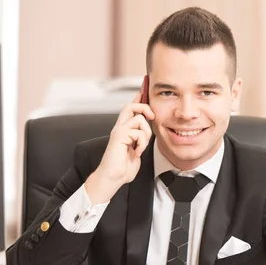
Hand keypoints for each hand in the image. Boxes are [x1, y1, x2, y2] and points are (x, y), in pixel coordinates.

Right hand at [85, 89, 154, 203]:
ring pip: (140, 119)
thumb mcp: (137, 150)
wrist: (113, 178)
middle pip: (131, 105)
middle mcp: (120, 128)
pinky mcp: (119, 136)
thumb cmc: (124, 168)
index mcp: (124, 130)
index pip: (130, 109)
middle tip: (152, 117)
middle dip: (144, 107)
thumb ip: (141, 139)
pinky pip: (139, 133)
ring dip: (146, 135)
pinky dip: (142, 144)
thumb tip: (148, 131)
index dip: (138, 97)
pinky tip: (136, 153)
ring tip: (141, 147)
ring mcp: (118, 131)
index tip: (144, 87)